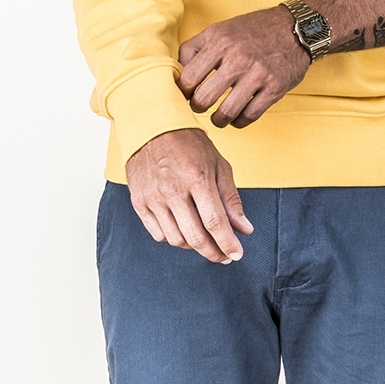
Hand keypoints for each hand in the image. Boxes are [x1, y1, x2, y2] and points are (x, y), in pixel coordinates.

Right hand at [124, 128, 252, 261]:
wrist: (152, 127)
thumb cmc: (190, 144)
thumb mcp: (218, 164)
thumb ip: (231, 198)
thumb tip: (245, 229)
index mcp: (197, 178)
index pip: (215, 222)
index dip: (228, 243)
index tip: (237, 254)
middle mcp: (173, 190)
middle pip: (195, 237)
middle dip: (214, 252)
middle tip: (224, 256)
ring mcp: (153, 198)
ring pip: (176, 240)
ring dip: (194, 246)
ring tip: (205, 240)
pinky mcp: (139, 202)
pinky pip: (158, 234)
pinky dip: (173, 238)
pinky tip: (184, 230)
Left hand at [178, 6, 310, 127]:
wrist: (295, 28)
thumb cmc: (253, 30)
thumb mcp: (219, 29)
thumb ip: (194, 47)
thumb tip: (177, 72)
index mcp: (220, 42)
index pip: (188, 78)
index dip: (182, 92)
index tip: (186, 95)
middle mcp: (238, 58)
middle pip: (203, 99)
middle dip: (198, 107)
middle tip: (200, 105)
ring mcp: (258, 74)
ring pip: (226, 113)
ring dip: (218, 120)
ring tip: (218, 116)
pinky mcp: (275, 88)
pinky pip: (249, 116)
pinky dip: (239, 122)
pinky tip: (237, 115)